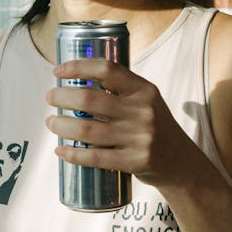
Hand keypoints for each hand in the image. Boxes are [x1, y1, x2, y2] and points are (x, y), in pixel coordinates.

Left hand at [44, 58, 199, 187]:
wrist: (182, 164)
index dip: (77, 67)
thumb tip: (76, 82)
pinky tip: (60, 150)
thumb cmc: (155, 129)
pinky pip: (95, 157)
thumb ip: (120, 91)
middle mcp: (143, 111)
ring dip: (61, 125)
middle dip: (61, 97)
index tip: (57, 72)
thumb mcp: (147, 102)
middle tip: (49, 98)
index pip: (106, 69)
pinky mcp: (135, 162)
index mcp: (144, 90)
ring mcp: (140, 138)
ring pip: (86, 130)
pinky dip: (73, 154)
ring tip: (51, 123)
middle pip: (89, 99)